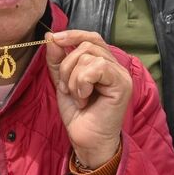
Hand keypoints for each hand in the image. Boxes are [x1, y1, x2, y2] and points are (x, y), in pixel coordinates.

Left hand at [45, 30, 131, 168]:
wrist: (86, 140)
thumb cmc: (78, 114)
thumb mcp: (62, 82)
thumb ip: (58, 60)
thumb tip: (51, 36)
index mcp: (104, 63)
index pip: (92, 37)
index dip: (73, 35)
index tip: (54, 39)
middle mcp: (115, 66)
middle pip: (87, 45)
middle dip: (67, 66)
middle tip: (67, 88)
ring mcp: (121, 74)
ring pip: (89, 56)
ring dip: (74, 78)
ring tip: (78, 97)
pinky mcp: (122, 84)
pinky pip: (97, 67)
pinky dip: (82, 83)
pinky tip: (84, 98)